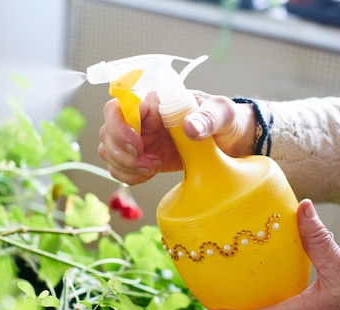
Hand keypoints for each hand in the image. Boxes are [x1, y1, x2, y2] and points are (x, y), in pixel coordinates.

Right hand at [97, 91, 256, 184]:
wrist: (231, 145)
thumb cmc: (227, 121)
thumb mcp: (224, 114)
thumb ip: (208, 118)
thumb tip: (189, 128)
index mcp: (155, 102)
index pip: (117, 107)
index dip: (119, 128)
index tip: (139, 145)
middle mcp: (141, 119)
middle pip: (107, 132)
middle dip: (121, 153)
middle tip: (150, 164)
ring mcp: (139, 139)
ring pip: (108, 151)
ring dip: (124, 166)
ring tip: (153, 169)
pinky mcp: (141, 158)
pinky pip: (118, 167)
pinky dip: (128, 176)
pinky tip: (149, 175)